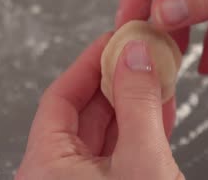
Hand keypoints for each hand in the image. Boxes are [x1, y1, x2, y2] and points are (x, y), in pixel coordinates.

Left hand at [15, 34, 182, 179]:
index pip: (60, 98)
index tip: (113, 40)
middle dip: (117, 80)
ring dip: (134, 102)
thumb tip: (135, 56)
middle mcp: (58, 174)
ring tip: (156, 73)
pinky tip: (161, 104)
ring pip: (107, 131)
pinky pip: (121, 151)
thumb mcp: (141, 160)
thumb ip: (138, 104)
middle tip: (139, 52)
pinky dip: (142, 129)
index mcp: (45, 166)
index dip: (89, 63)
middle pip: (84, 112)